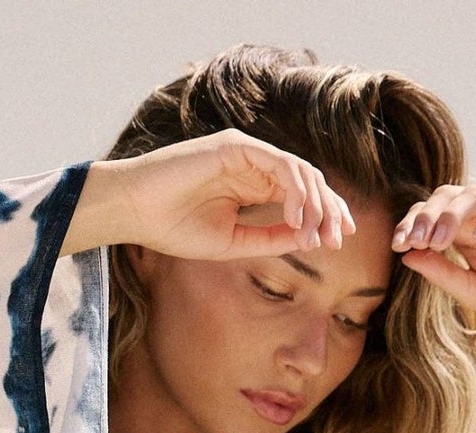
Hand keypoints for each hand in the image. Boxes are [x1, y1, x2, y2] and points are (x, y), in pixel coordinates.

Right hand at [61, 127, 356, 260]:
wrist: (136, 212)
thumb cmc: (174, 227)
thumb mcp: (232, 242)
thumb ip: (269, 237)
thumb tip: (309, 238)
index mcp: (252, 186)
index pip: (300, 195)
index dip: (323, 215)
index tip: (337, 242)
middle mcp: (253, 165)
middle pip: (307, 180)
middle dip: (328, 209)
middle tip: (339, 238)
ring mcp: (245, 153)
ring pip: (299, 171)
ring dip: (315, 203)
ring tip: (319, 233)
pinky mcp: (236, 146)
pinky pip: (279, 165)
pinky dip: (294, 190)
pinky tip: (297, 217)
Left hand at [391, 183, 475, 336]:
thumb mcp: (473, 292)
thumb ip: (442, 273)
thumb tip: (406, 255)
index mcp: (465, 235)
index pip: (432, 215)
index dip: (413, 224)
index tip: (398, 244)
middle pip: (448, 197)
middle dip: (427, 214)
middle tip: (415, 238)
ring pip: (475, 194)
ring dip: (453, 213)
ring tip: (439, 238)